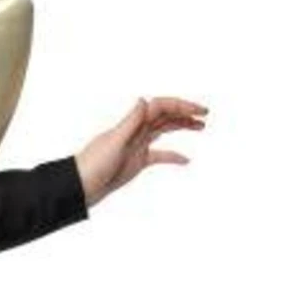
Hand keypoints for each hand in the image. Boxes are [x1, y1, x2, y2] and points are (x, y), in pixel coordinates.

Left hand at [74, 96, 208, 207]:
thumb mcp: (114, 142)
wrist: (80, 187)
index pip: (161, 107)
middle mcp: (136, 130)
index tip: (199, 111)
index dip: (181, 105)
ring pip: (164, 130)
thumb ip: (130, 122)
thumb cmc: (93, 164)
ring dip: (181, 126)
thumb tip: (143, 100)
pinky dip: (172, 155)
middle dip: (185, 112)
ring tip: (201, 127)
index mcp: (132, 123)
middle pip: (165, 115)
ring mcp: (137, 145)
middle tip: (205, 115)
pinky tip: (186, 160)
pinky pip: (158, 155)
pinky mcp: (136, 161)